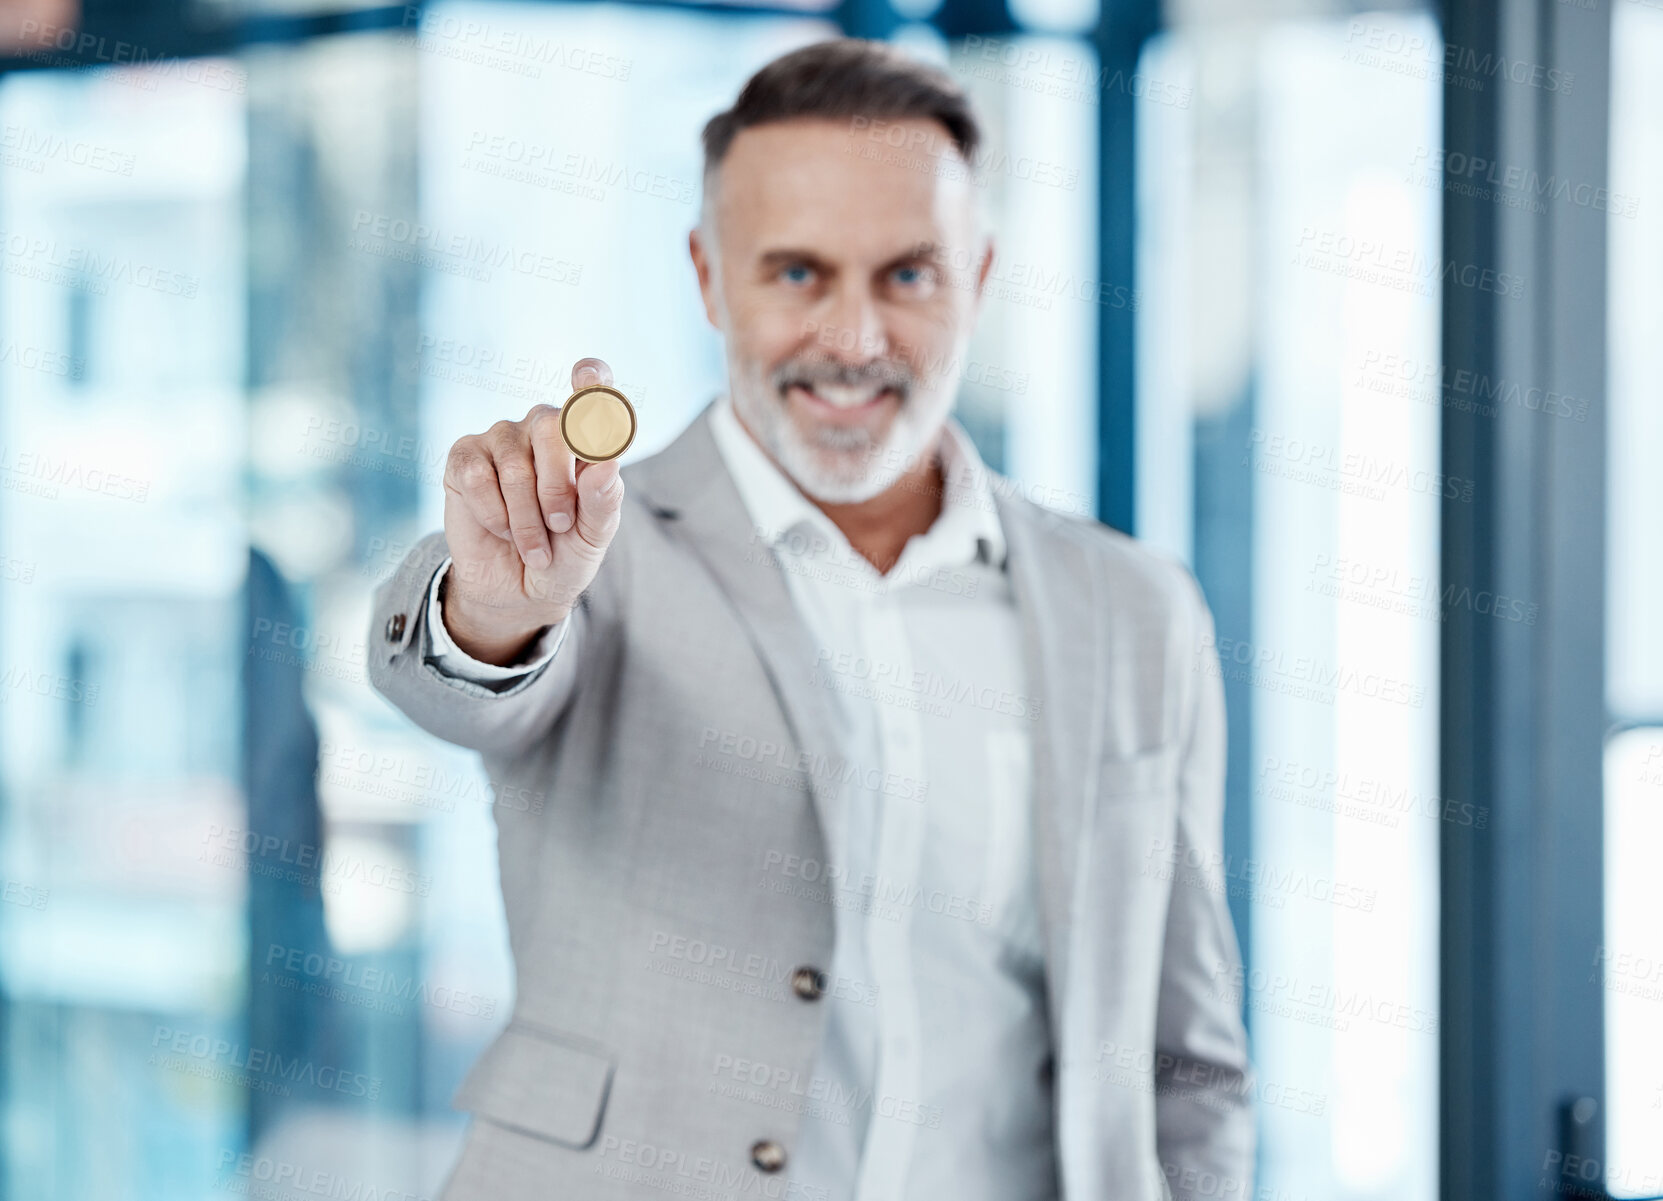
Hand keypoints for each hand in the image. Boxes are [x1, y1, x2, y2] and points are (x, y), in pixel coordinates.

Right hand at [439, 358, 625, 664]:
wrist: (519, 591)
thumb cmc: (565, 555)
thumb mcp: (593, 537)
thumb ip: (604, 501)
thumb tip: (607, 464)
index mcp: (584, 439)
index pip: (592, 395)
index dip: (592, 382)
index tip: (588, 377)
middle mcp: (543, 427)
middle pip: (552, 428)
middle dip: (558, 489)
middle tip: (560, 526)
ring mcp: (501, 438)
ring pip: (515, 466)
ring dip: (527, 519)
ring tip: (535, 548)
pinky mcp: (464, 457)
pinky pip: (477, 478)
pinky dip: (495, 516)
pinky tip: (501, 530)